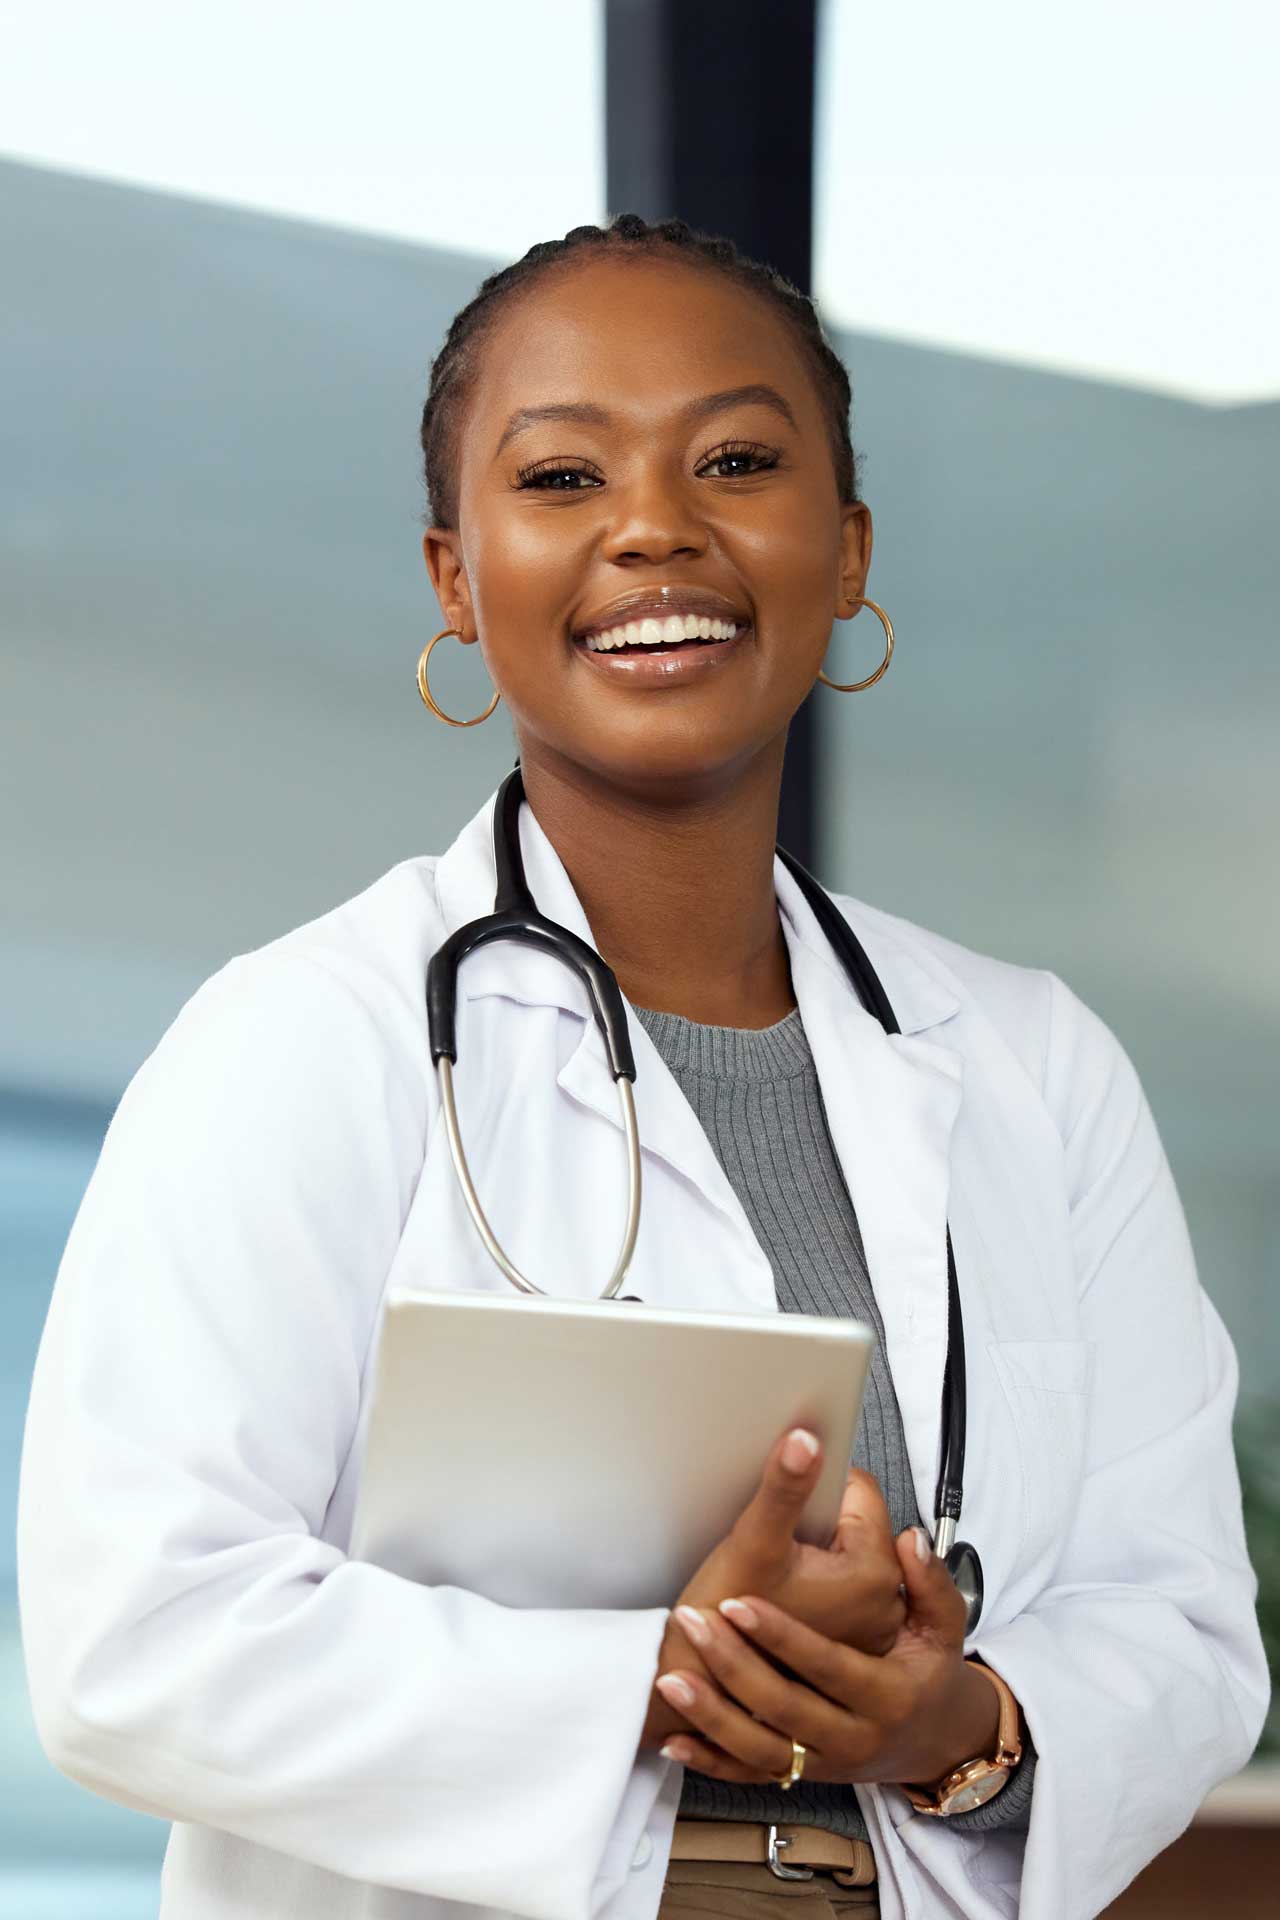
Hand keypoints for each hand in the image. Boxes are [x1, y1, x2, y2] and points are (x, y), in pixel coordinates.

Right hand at [639, 1428, 904, 1748]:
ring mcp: (871, 1629)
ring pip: (847, 1554)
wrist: (698, 1688)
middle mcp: (887, 1606)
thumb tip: (808, 1438)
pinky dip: (816, 1580)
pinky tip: (781, 1594)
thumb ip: (784, 1488)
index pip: (860, 1491)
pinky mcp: (852, 1643)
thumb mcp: (753, 1543)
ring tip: (776, 1571)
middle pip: (856, 1523)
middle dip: (819, 1521)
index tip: (786, 1507)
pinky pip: (841, 1588)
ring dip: (816, 1550)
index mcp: (874, 1575)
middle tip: (777, 1544)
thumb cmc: (722, 1621)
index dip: (817, 1486)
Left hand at [651, 1525, 1002, 1788]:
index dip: (782, 1636)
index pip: (828, 1666)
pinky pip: (749, 1775)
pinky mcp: (800, 1775)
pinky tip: (671, 1740)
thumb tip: (908, 1538)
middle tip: (692, 1620)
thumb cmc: (930, 1673)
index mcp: (888, 1696)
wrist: (934, 1743)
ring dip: (711, 1717)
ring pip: (759, 1748)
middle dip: (733, 1665)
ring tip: (670, 1679)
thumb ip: (930, 1581)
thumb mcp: (943, 1629)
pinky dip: (710, 1762)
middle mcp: (854, 1737)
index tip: (738, 1603)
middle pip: (784, 1707)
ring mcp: (824, 1762)